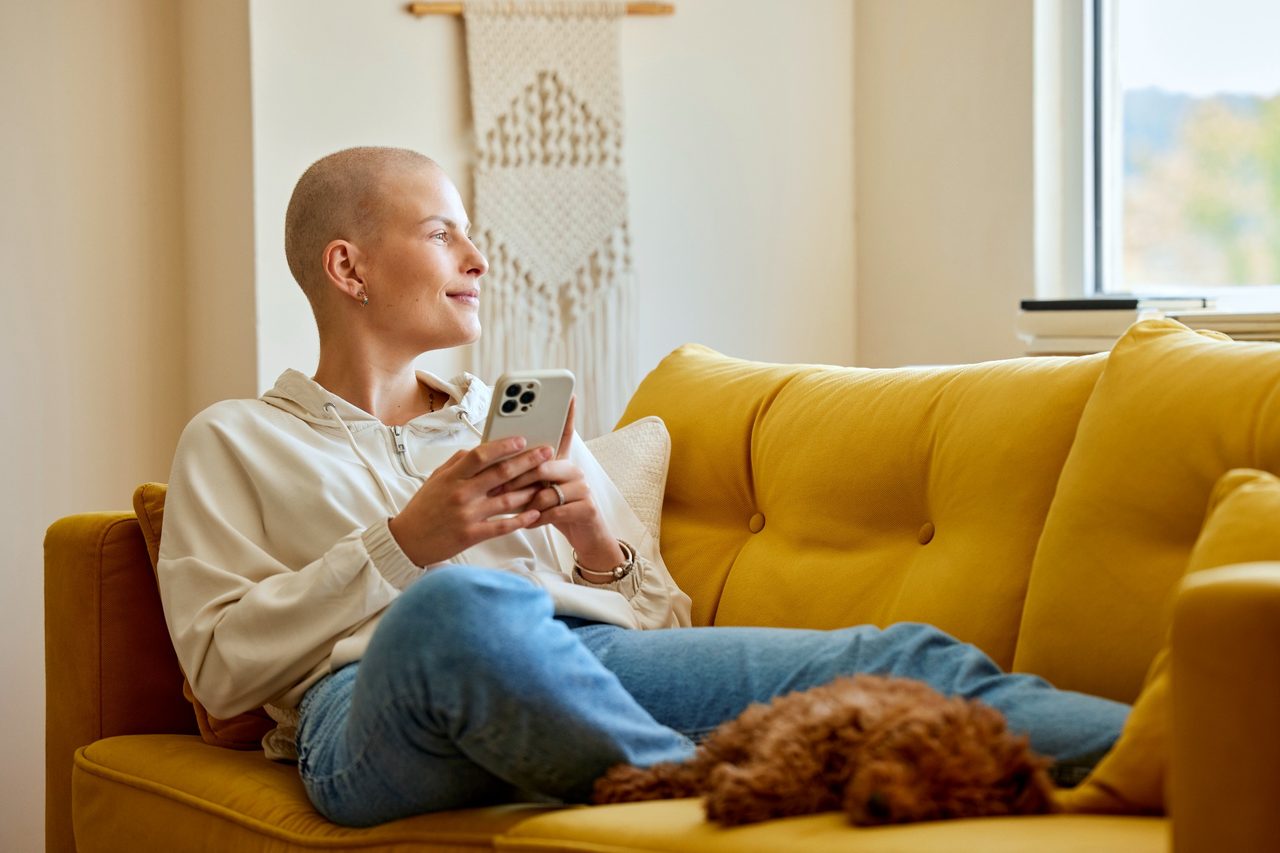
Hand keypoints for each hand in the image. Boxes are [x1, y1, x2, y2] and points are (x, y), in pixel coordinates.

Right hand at [387, 437, 551, 565]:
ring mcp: (467, 515)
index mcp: (452, 477)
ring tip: (547, 482)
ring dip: (530, 490)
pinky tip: (535, 514)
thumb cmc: (423, 509)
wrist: (407, 541)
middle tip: (547, 453)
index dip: (503, 446)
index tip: (522, 440)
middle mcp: (461, 494)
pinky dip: (521, 520)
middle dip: (527, 462)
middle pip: (500, 474)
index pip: (480, 455)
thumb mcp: (436, 479)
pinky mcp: (471, 535)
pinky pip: (502, 527)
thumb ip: (457, 464)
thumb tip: (478, 449)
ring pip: (506, 500)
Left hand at [496, 397, 624, 570]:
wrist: (585, 537)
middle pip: (543, 464)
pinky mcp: (587, 507)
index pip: (564, 433)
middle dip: (518, 477)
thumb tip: (495, 464)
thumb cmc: (554, 511)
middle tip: (497, 486)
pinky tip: (531, 521)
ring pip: (547, 490)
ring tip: (516, 510)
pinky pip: (556, 510)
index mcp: (561, 462)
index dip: (566, 414)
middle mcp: (574, 470)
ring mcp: (583, 488)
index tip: (567, 395)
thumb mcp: (537, 490)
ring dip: (527, 502)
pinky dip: (539, 518)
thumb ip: (524, 475)